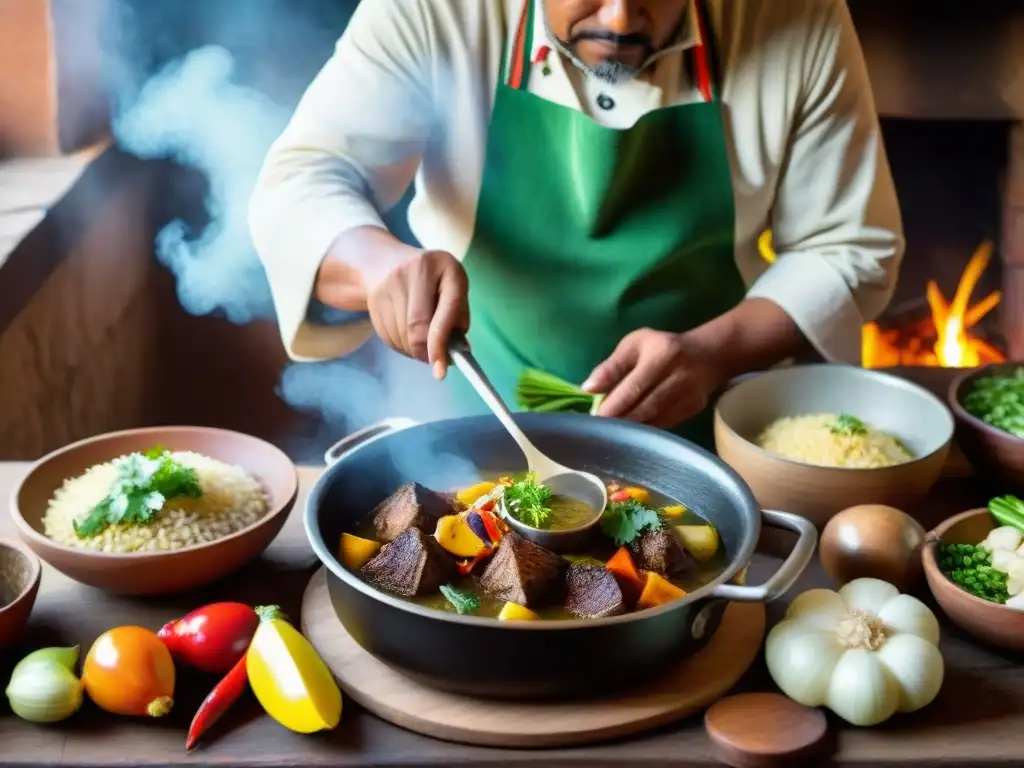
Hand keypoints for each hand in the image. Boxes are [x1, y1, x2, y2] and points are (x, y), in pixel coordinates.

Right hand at [366, 249, 468, 378]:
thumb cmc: (434, 281)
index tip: (440, 370)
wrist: (388, 261)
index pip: (443, 312)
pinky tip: (406, 335)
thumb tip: (455, 353)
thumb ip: (458, 318)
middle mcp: (414, 271)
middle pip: (416, 329)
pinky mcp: (374, 300)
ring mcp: (389, 284)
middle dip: (425, 353)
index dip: (440, 344)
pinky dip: (401, 346)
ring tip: (422, 341)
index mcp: (444, 267)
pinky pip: (388, 338)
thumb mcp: (454, 288)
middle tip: (435, 361)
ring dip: (413, 350)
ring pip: (401, 337)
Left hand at [581, 328, 722, 428]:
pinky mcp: (694, 408)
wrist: (706, 355)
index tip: (595, 419)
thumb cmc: (660, 348)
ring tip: (613, 434)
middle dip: (620, 421)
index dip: (613, 405)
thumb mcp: (634, 345)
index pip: (633, 386)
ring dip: (632, 429)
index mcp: (662, 354)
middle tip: (600, 432)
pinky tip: (633, 433)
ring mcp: (690, 394)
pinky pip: (665, 424)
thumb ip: (612, 366)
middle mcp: (679, 375)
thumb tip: (589, 388)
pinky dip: (647, 430)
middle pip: (645, 406)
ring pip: (656, 419)